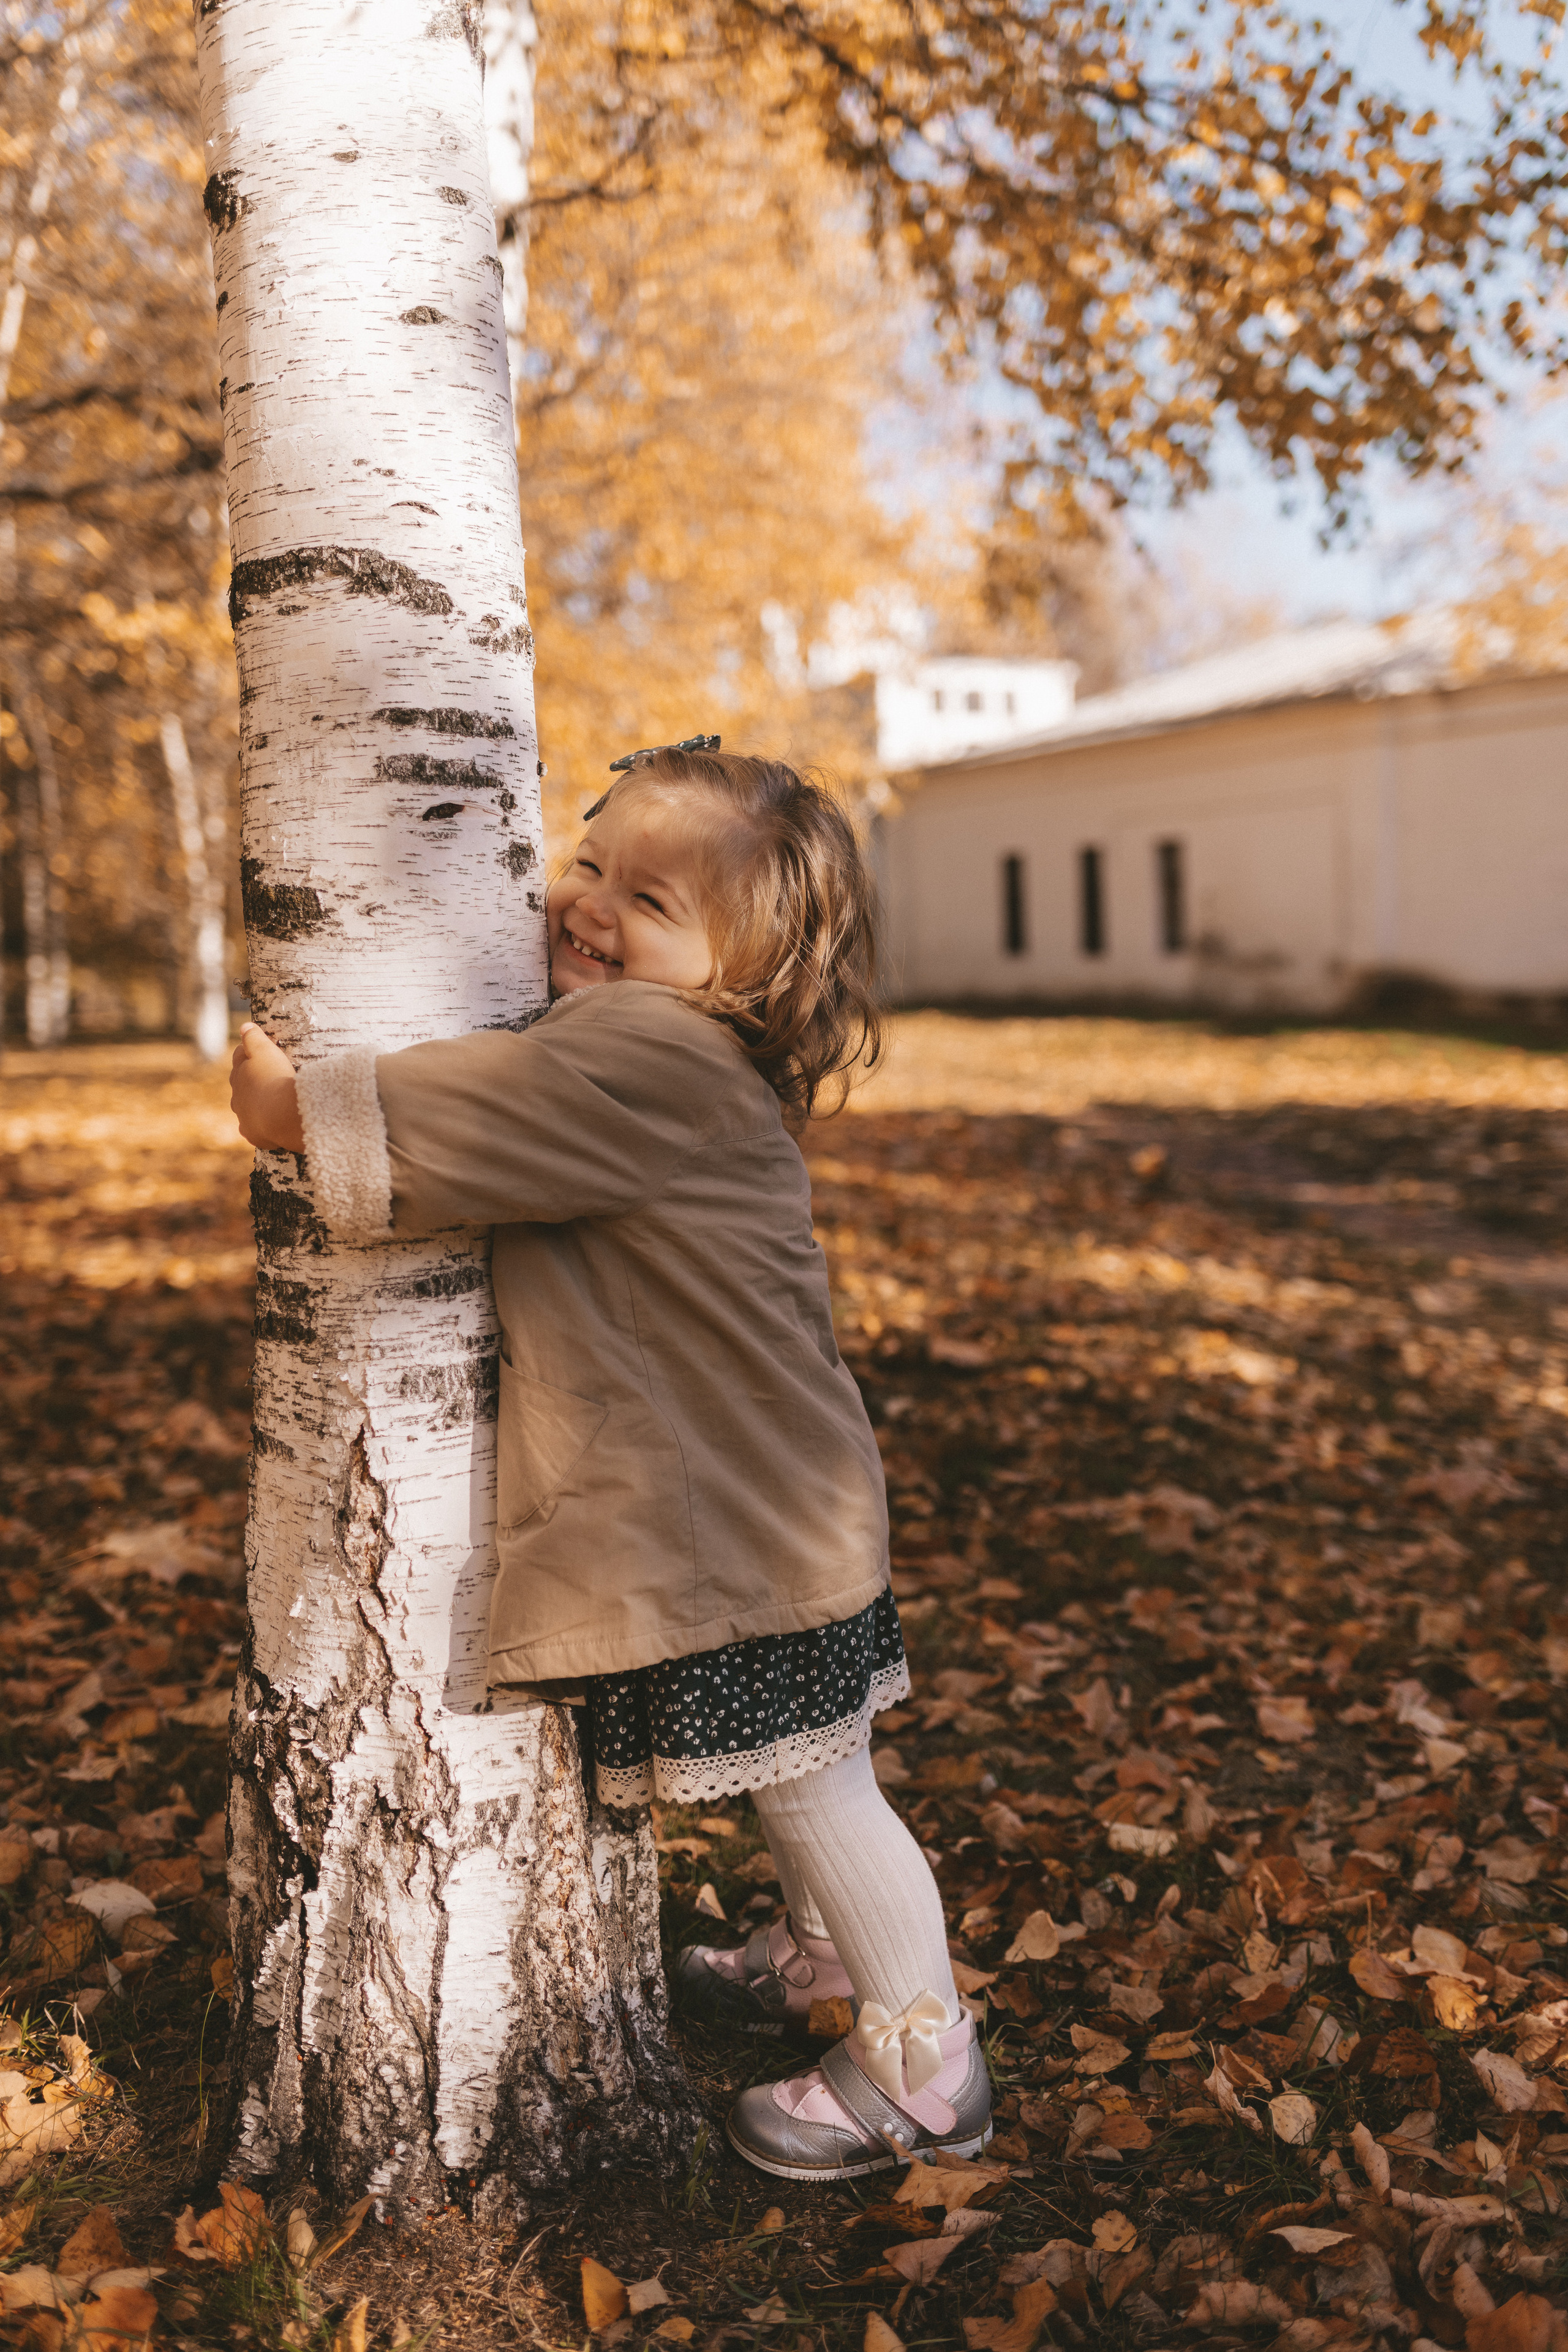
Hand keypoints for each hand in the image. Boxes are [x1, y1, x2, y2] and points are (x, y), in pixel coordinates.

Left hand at [230, 1022, 304, 1152]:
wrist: (281, 1114)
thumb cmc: (274, 1079)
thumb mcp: (265, 1051)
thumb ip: (254, 1038)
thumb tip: (244, 1026)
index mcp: (238, 1075)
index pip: (240, 1059)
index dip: (249, 1053)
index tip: (260, 1050)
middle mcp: (237, 1097)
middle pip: (242, 1085)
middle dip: (252, 1081)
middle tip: (269, 1077)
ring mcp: (245, 1117)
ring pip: (247, 1109)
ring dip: (256, 1105)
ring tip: (271, 1103)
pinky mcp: (255, 1136)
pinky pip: (256, 1130)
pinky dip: (261, 1126)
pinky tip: (270, 1126)